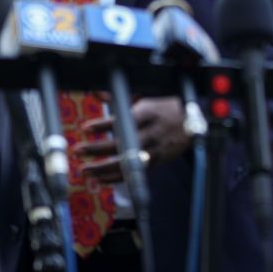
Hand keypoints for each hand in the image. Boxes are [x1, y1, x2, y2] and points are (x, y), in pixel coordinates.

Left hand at [74, 97, 189, 183]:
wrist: (195, 120)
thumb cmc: (165, 107)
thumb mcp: (145, 98)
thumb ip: (120, 98)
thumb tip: (97, 92)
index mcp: (146, 113)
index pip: (121, 120)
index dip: (102, 125)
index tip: (85, 128)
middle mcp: (149, 131)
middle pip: (120, 143)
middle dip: (97, 149)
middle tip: (77, 150)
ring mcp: (154, 148)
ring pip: (126, 162)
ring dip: (103, 168)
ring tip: (85, 171)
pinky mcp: (156, 161)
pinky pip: (134, 172)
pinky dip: (117, 177)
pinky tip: (101, 179)